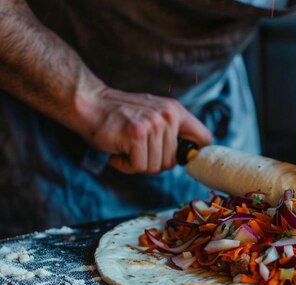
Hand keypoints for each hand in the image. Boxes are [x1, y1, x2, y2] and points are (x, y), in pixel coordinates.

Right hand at [80, 87, 211, 173]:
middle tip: (135, 148)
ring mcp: (153, 124)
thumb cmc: (119, 117)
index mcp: (176, 111)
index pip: (204, 139)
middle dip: (152, 161)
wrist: (88, 104)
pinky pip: (139, 166)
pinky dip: (125, 165)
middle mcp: (168, 116)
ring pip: (155, 166)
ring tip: (125, 147)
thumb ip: (172, 133)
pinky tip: (117, 152)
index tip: (184, 160)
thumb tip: (191, 158)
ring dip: (136, 163)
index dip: (195, 155)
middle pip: (172, 162)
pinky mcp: (137, 134)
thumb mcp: (153, 117)